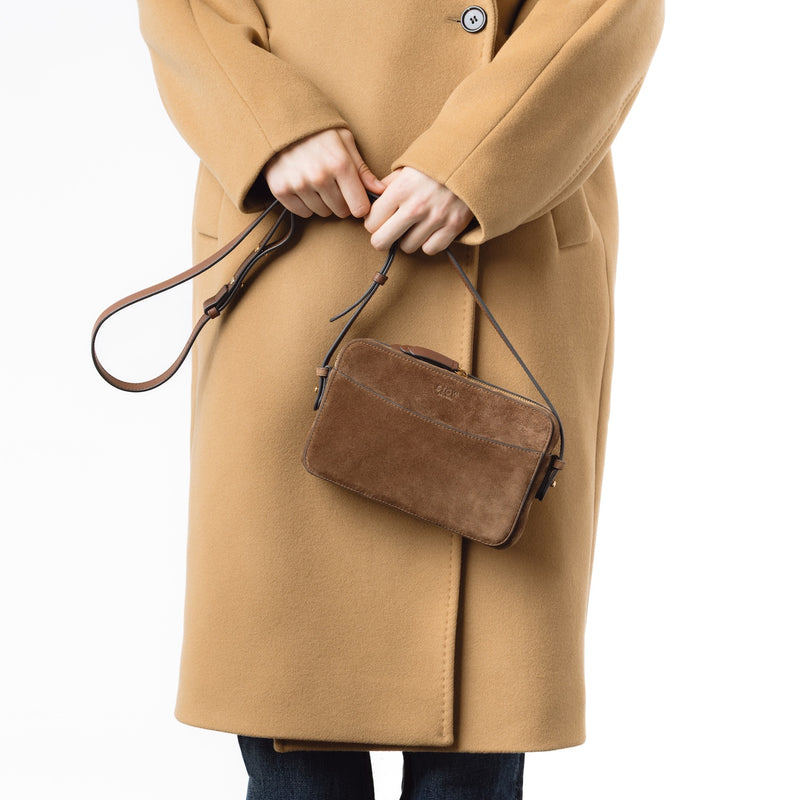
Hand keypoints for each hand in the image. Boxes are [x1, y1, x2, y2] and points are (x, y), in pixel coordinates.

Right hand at [264, 128, 383, 218]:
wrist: (280, 119)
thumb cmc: (318, 130)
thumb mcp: (345, 141)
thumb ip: (362, 169)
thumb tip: (380, 191)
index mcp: (340, 164)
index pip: (359, 207)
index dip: (359, 204)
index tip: (355, 198)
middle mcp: (319, 176)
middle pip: (341, 211)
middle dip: (341, 202)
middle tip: (334, 184)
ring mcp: (298, 184)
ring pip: (322, 212)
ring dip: (323, 202)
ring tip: (317, 181)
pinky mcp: (281, 189)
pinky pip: (303, 212)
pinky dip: (305, 204)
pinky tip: (304, 186)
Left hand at [363, 167, 473, 254]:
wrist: (472, 156)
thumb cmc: (435, 162)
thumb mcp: (407, 167)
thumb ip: (387, 186)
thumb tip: (370, 203)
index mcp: (401, 189)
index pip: (371, 222)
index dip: (373, 222)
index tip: (379, 219)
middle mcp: (416, 207)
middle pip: (382, 241)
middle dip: (382, 238)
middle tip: (388, 233)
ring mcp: (436, 218)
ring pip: (407, 247)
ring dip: (407, 239)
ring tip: (414, 226)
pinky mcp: (454, 226)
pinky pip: (430, 249)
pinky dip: (428, 243)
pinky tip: (430, 230)